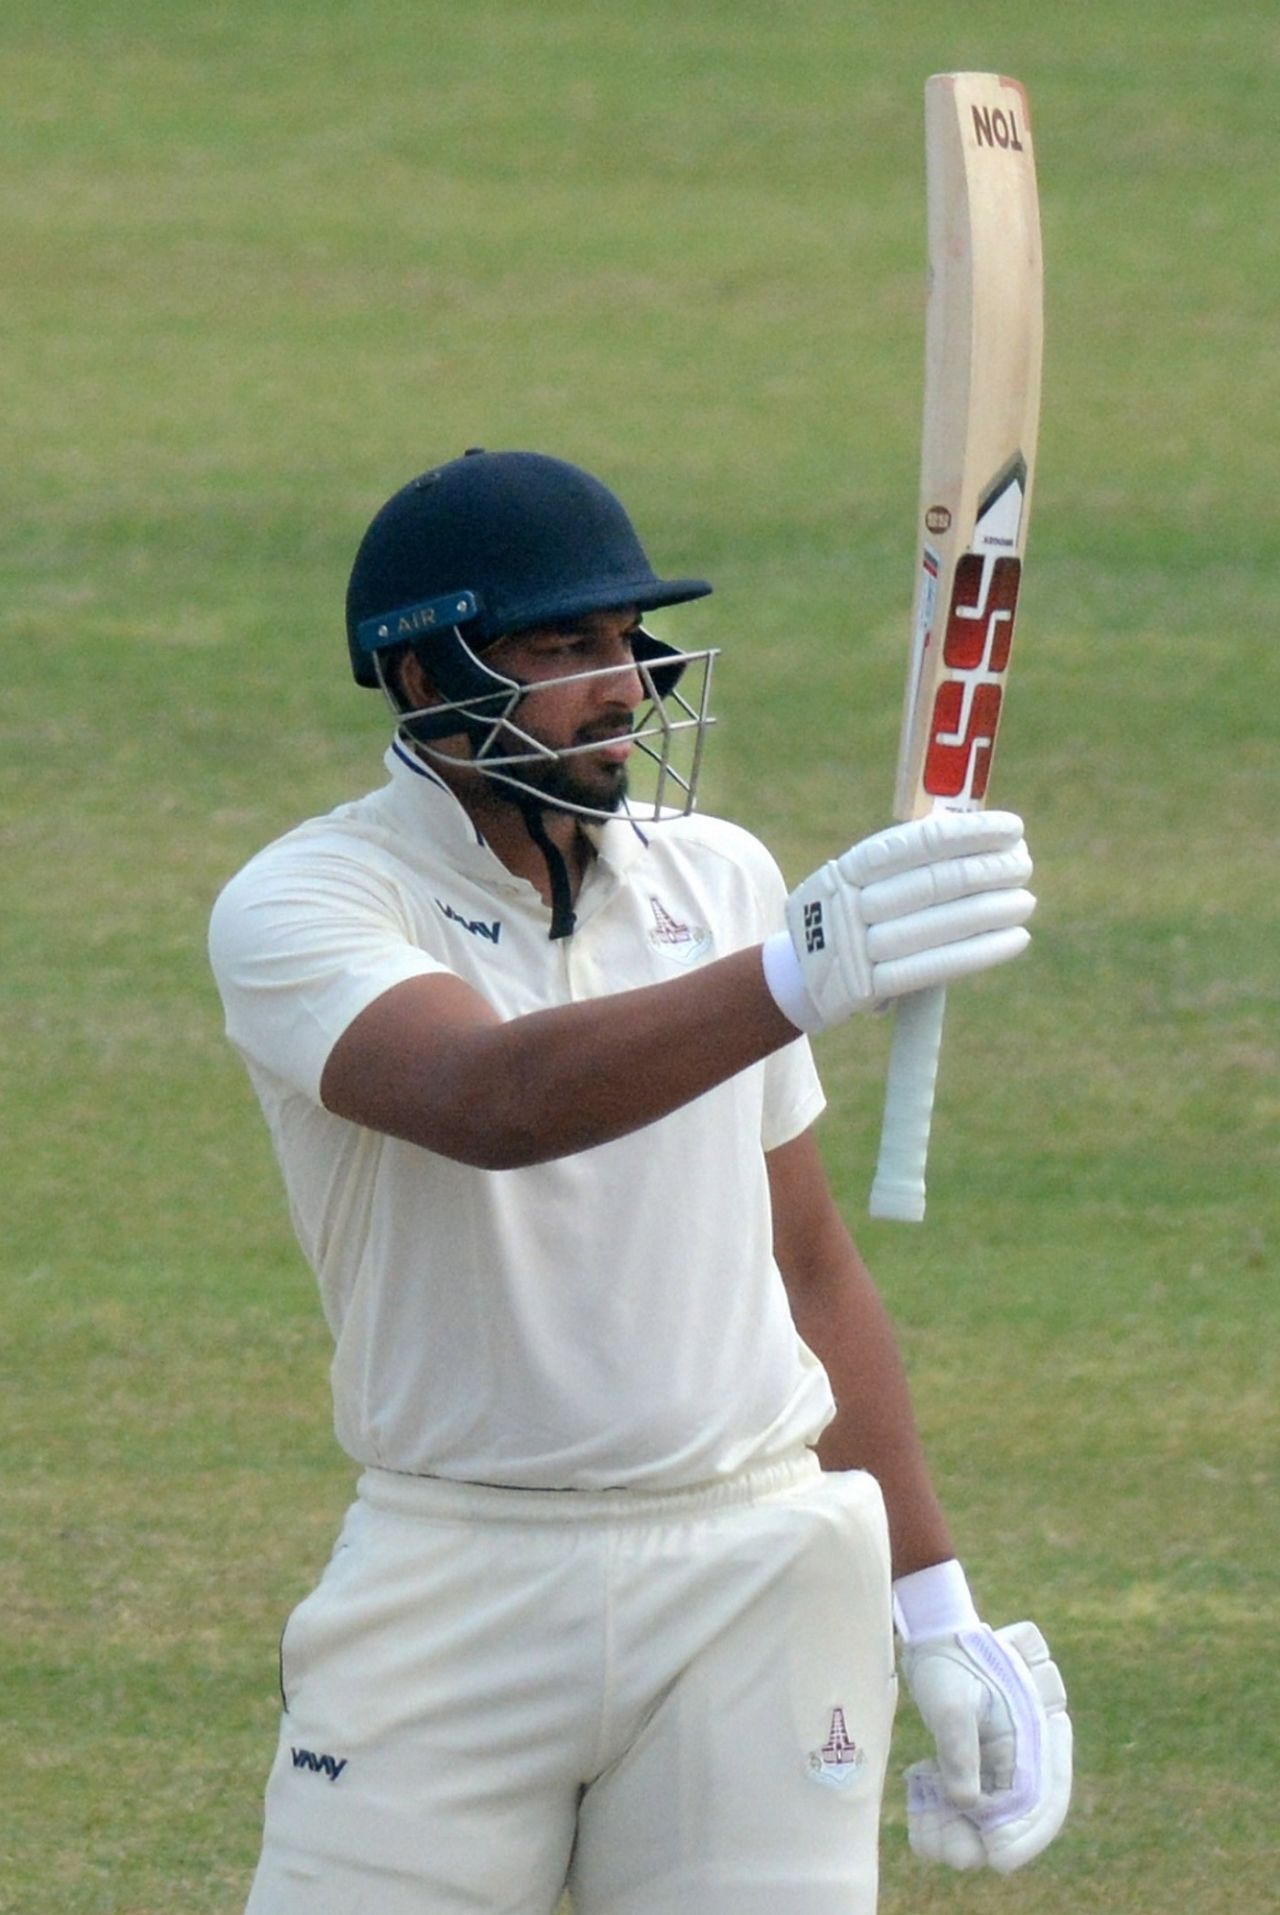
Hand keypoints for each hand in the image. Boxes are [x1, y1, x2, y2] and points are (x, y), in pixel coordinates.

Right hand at [774, 810, 1034, 1032]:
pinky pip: (933, 968)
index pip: (920, 843)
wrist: (801, 973)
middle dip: (988, 872)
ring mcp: (857, 947)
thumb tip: (983, 839)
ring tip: (1026, 901)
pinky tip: (1016, 938)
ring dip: (992, 911)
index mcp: (852, 867)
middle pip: (933, 883)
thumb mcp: (863, 878)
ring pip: (938, 926)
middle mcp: (851, 903)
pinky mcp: (869, 986)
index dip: (971, 834)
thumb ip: (911, 860)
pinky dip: (981, 952)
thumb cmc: (853, 913)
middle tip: (1025, 865)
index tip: (1013, 829)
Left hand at [901, 1619, 1072, 1873]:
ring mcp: (1003, 1758)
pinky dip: (954, 1817)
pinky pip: (977, 1801)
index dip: (1023, 1833)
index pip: (1039, 1797)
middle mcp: (1024, 1752)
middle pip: (1023, 1814)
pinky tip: (925, 1817)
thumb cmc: (946, 1662)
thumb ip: (960, 1750)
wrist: (934, 1638)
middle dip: (993, 1840)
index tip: (997, 1857)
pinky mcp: (982, 1762)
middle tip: (958, 1855)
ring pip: (998, 1813)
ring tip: (931, 1838)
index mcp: (1030, 1735)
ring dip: (969, 1833)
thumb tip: (968, 1801)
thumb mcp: (950, 1702)